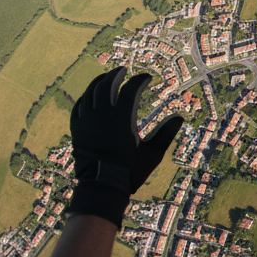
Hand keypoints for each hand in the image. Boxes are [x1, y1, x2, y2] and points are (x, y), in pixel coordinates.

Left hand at [67, 67, 183, 226]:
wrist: (101, 187)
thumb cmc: (130, 170)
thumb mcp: (153, 153)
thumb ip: (166, 134)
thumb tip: (180, 118)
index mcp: (122, 118)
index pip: (131, 89)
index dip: (140, 80)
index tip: (147, 78)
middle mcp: (102, 115)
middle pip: (107, 85)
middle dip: (116, 75)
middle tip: (123, 70)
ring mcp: (87, 121)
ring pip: (91, 93)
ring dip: (99, 82)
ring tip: (106, 78)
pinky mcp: (77, 130)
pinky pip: (78, 107)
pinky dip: (85, 98)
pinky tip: (89, 96)